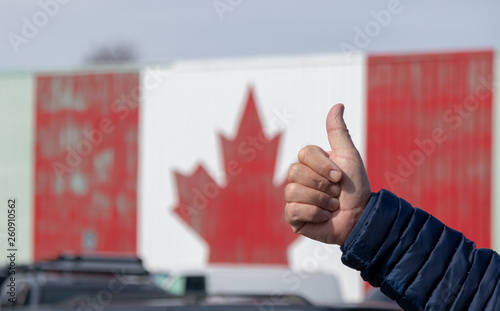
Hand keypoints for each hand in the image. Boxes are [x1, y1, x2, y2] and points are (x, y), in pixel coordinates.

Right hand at [284, 104, 371, 244]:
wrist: (361, 217)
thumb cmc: (356, 188)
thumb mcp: (349, 157)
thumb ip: (339, 132)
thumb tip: (338, 104)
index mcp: (309, 162)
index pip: (304, 154)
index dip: (323, 166)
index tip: (339, 177)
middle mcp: (298, 178)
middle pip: (295, 172)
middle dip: (322, 185)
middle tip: (336, 193)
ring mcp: (293, 197)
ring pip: (293, 190)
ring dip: (320, 200)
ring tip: (332, 206)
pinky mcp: (293, 217)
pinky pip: (293, 209)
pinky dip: (314, 214)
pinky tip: (324, 217)